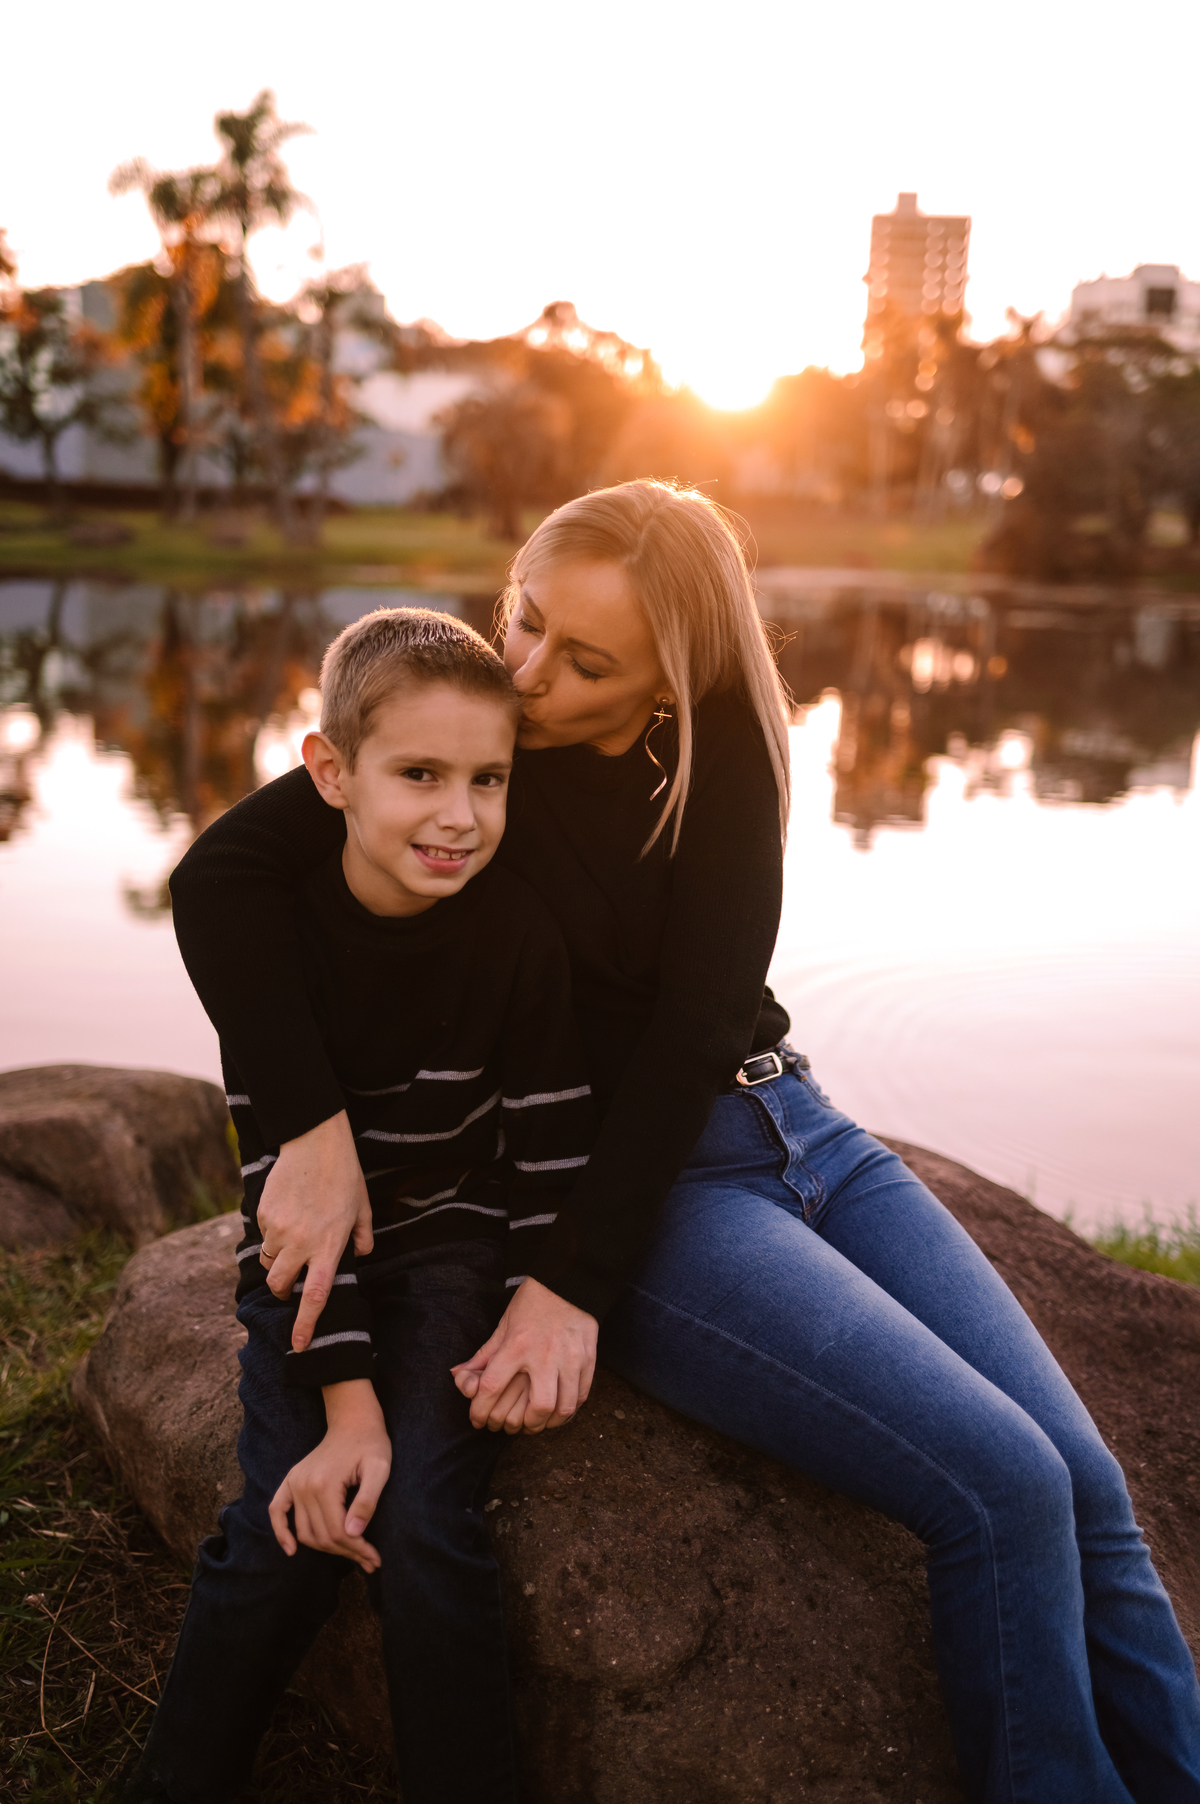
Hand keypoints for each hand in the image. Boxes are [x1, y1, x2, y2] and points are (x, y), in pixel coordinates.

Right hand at [257, 1111, 371, 1352]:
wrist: (314, 1141)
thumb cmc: (344, 1174)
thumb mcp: (362, 1207)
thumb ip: (362, 1236)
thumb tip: (361, 1255)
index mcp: (330, 1246)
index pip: (317, 1296)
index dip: (306, 1324)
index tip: (299, 1346)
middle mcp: (301, 1243)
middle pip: (280, 1284)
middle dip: (282, 1291)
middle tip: (290, 1285)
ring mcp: (279, 1229)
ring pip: (269, 1260)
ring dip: (278, 1259)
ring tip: (294, 1236)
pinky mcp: (264, 1214)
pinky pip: (264, 1234)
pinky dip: (273, 1232)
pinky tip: (289, 1210)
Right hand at [268, 1380, 389, 1573]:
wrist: (353, 1420)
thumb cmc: (371, 1443)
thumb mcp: (380, 1468)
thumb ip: (367, 1501)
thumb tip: (353, 1533)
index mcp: (325, 1483)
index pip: (338, 1532)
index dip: (357, 1549)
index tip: (375, 1559)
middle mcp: (303, 1485)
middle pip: (321, 1536)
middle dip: (347, 1553)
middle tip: (370, 1561)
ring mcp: (294, 1483)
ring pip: (305, 1531)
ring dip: (326, 1549)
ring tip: (352, 1555)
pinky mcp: (290, 1480)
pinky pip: (277, 1510)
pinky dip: (281, 1532)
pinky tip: (291, 1549)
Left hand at [450, 1278, 596, 1435]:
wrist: (567, 1283)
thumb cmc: (531, 1304)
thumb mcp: (503, 1326)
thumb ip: (482, 1356)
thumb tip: (458, 1376)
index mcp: (516, 1345)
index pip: (491, 1386)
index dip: (480, 1410)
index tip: (477, 1421)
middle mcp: (544, 1354)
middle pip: (538, 1407)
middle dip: (526, 1425)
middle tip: (518, 1426)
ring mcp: (569, 1358)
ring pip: (564, 1406)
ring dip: (550, 1422)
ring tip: (540, 1422)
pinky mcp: (588, 1358)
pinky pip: (581, 1395)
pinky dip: (569, 1409)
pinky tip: (558, 1409)